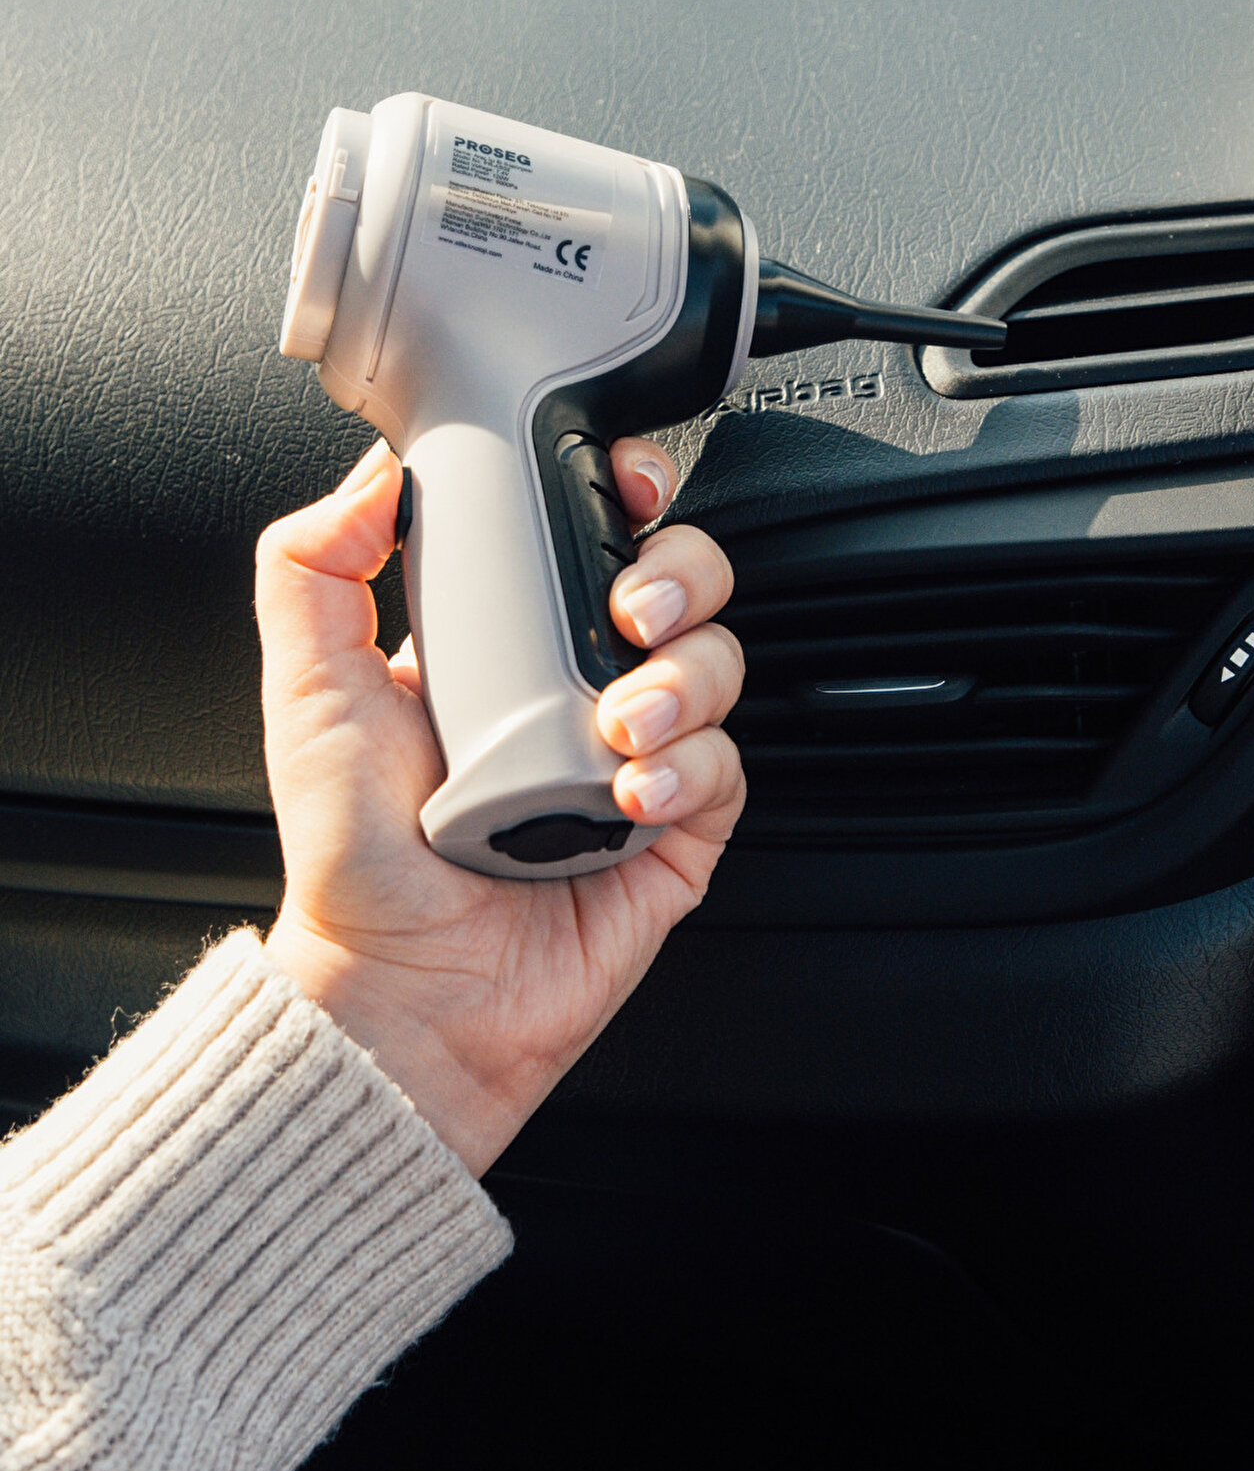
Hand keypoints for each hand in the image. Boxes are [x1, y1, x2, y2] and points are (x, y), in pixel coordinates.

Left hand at [257, 438, 744, 1176]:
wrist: (402, 995)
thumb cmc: (355, 863)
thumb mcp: (308, 692)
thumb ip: (313, 566)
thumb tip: (375, 475)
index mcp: (507, 640)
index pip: (591, 534)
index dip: (624, 496)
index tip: (621, 483)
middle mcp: (580, 687)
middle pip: (684, 581)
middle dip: (680, 573)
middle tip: (634, 608)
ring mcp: (636, 756)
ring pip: (718, 664)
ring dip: (684, 678)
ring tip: (619, 724)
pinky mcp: (678, 832)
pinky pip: (728, 767)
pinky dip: (692, 768)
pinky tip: (633, 793)